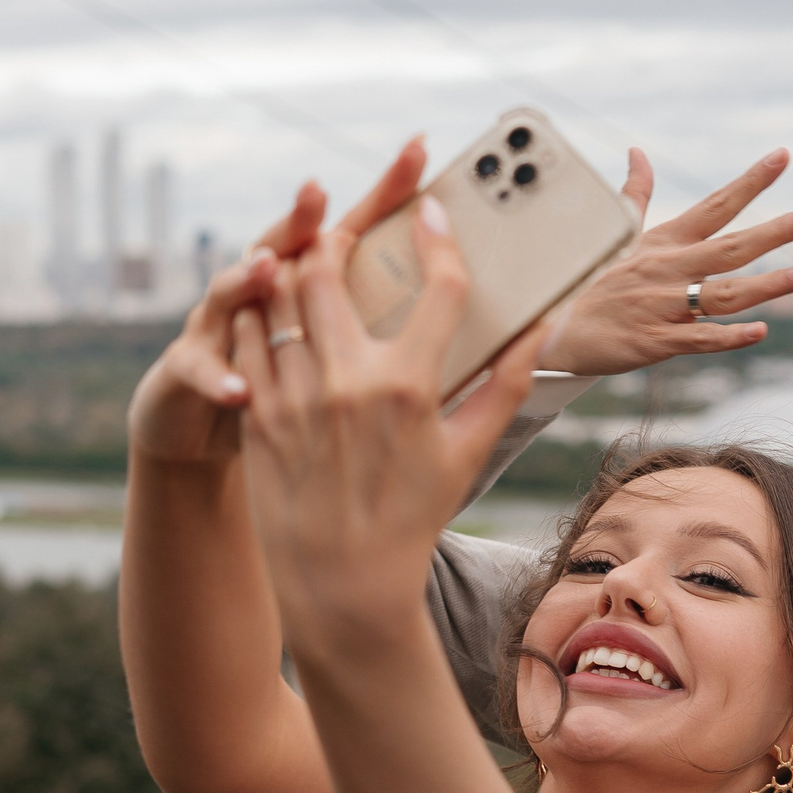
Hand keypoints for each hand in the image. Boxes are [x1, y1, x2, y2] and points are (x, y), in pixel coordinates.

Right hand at [126, 148, 429, 466]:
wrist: (209, 429)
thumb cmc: (300, 399)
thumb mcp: (343, 357)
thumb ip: (409, 329)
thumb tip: (501, 321)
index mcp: (315, 289)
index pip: (354, 230)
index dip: (384, 193)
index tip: (418, 153)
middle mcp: (265, 293)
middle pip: (285, 242)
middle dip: (302, 217)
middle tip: (320, 190)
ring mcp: (222, 326)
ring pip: (230, 290)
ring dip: (247, 278)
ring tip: (268, 268)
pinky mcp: (189, 370)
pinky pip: (197, 368)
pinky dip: (216, 376)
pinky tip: (237, 390)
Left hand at [229, 190, 542, 650]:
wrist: (343, 582)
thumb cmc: (414, 516)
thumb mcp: (468, 452)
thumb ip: (508, 384)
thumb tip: (543, 328)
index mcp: (410, 389)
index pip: (435, 288)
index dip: (437, 239)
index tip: (431, 210)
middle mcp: (349, 384)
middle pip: (332, 270)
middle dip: (342, 229)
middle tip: (354, 219)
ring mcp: (296, 397)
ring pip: (280, 294)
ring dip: (294, 263)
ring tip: (311, 250)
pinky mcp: (258, 413)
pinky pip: (249, 336)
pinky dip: (258, 308)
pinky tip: (273, 302)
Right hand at [534, 147, 792, 374]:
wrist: (554, 328)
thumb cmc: (592, 278)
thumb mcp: (617, 234)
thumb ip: (635, 194)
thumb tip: (637, 153)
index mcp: (665, 240)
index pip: (716, 204)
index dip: (750, 181)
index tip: (782, 157)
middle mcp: (669, 268)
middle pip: (731, 247)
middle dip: (773, 231)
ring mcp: (664, 305)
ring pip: (724, 294)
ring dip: (765, 285)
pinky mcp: (656, 341)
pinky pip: (699, 338)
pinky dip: (728, 336)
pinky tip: (759, 331)